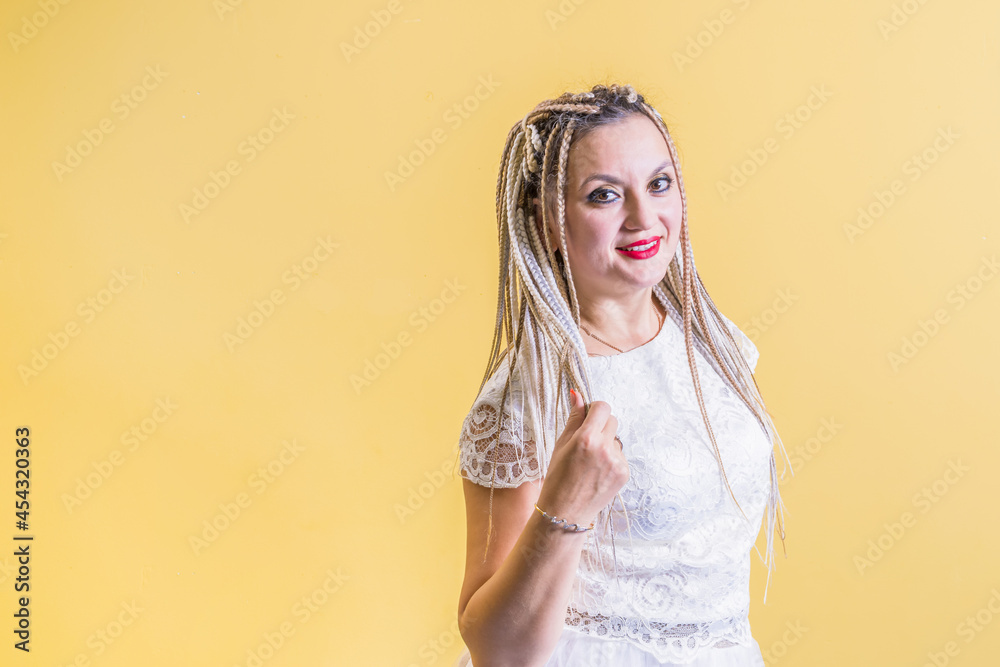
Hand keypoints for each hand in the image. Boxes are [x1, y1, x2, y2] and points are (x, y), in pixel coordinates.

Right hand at [536, 388, 629, 527]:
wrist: (565, 512)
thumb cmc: (557, 478)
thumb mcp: (561, 445)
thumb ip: (573, 418)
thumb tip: (577, 394)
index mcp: (586, 438)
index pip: (602, 408)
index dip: (595, 409)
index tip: (589, 416)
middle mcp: (604, 448)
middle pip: (612, 420)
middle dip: (601, 425)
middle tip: (586, 440)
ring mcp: (617, 462)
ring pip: (616, 439)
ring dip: (606, 443)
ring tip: (589, 462)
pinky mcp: (624, 473)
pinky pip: (620, 455)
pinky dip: (610, 459)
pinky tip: (597, 472)